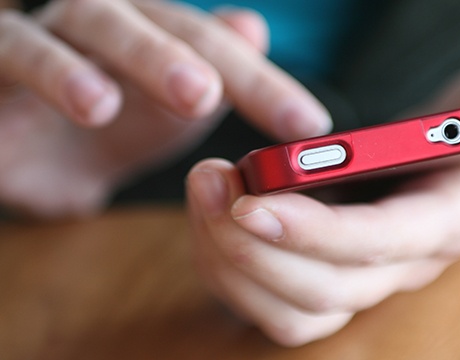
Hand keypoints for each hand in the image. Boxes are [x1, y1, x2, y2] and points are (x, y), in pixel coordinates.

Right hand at [0, 0, 330, 216]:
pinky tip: (85, 103)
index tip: (307, 126)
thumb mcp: (168, 112)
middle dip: (180, 56)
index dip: (262, 84)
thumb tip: (252, 27)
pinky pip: (11, 49)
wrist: (32, 153)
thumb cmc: (107, 128)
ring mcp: (52, 34)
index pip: (216, 48)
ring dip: (107, 58)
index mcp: (157, 35)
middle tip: (205, 96)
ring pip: (86, 23)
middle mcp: (110, 23)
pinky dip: (46, 68)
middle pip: (154, 22)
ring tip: (112, 105)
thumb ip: (214, 74)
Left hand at [186, 63, 459, 345]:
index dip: (313, 233)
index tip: (250, 200)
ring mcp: (367, 276)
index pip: (377, 244)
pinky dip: (230, 266)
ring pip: (289, 311)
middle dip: (254, 246)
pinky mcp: (335, 272)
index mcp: (446, 222)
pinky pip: (273, 299)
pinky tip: (213, 213)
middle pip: (323, 291)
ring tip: (204, 191)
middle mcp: (403, 264)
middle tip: (208, 180)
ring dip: (233, 262)